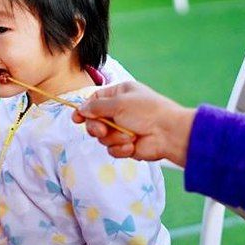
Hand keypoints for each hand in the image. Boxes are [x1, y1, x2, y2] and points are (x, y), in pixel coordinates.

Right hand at [72, 81, 195, 165]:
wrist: (168, 133)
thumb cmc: (147, 111)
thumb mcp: (119, 103)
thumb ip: (96, 106)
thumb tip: (81, 109)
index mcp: (120, 95)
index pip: (95, 101)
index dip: (84, 110)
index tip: (76, 119)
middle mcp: (120, 111)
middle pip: (95, 121)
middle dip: (97, 127)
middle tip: (103, 130)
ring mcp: (123, 129)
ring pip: (103, 138)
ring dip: (114, 138)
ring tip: (128, 137)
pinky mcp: (126, 145)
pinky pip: (112, 149)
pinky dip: (121, 148)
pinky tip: (132, 145)